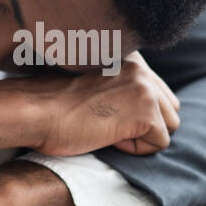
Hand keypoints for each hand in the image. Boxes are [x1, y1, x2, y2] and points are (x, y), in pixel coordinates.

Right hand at [0, 51, 180, 156]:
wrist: (35, 111)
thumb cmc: (51, 103)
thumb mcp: (93, 84)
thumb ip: (120, 86)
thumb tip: (138, 110)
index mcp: (129, 57)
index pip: (159, 93)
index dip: (137, 113)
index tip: (106, 113)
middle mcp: (142, 68)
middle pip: (171, 110)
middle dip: (147, 125)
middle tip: (108, 124)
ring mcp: (145, 89)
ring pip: (169, 127)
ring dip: (141, 137)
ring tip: (107, 129)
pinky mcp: (145, 112)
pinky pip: (159, 143)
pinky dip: (135, 149)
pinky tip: (107, 136)